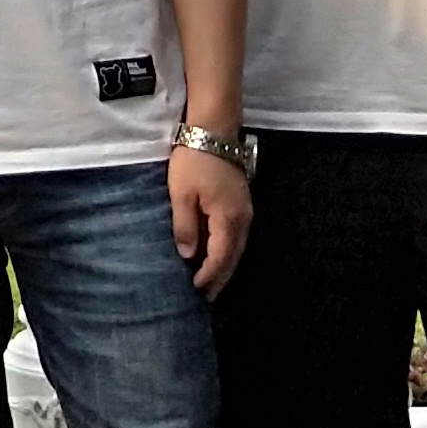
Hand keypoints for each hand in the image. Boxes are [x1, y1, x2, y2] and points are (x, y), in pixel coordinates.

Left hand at [166, 143, 253, 292]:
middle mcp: (243, 219)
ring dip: (226, 265)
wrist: (213, 131)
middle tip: (208, 296)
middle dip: (221, 277)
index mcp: (229, 219)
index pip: (221, 257)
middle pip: (234, 256)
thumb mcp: (181, 193)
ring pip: (238, 247)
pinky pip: (237, 235)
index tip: (197, 290)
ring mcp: (245, 211)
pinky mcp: (242, 203)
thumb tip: (188, 254)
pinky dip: (228, 250)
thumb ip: (186, 226)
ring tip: (212, 281)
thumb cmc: (194, 161)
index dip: (209, 275)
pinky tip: (218, 254)